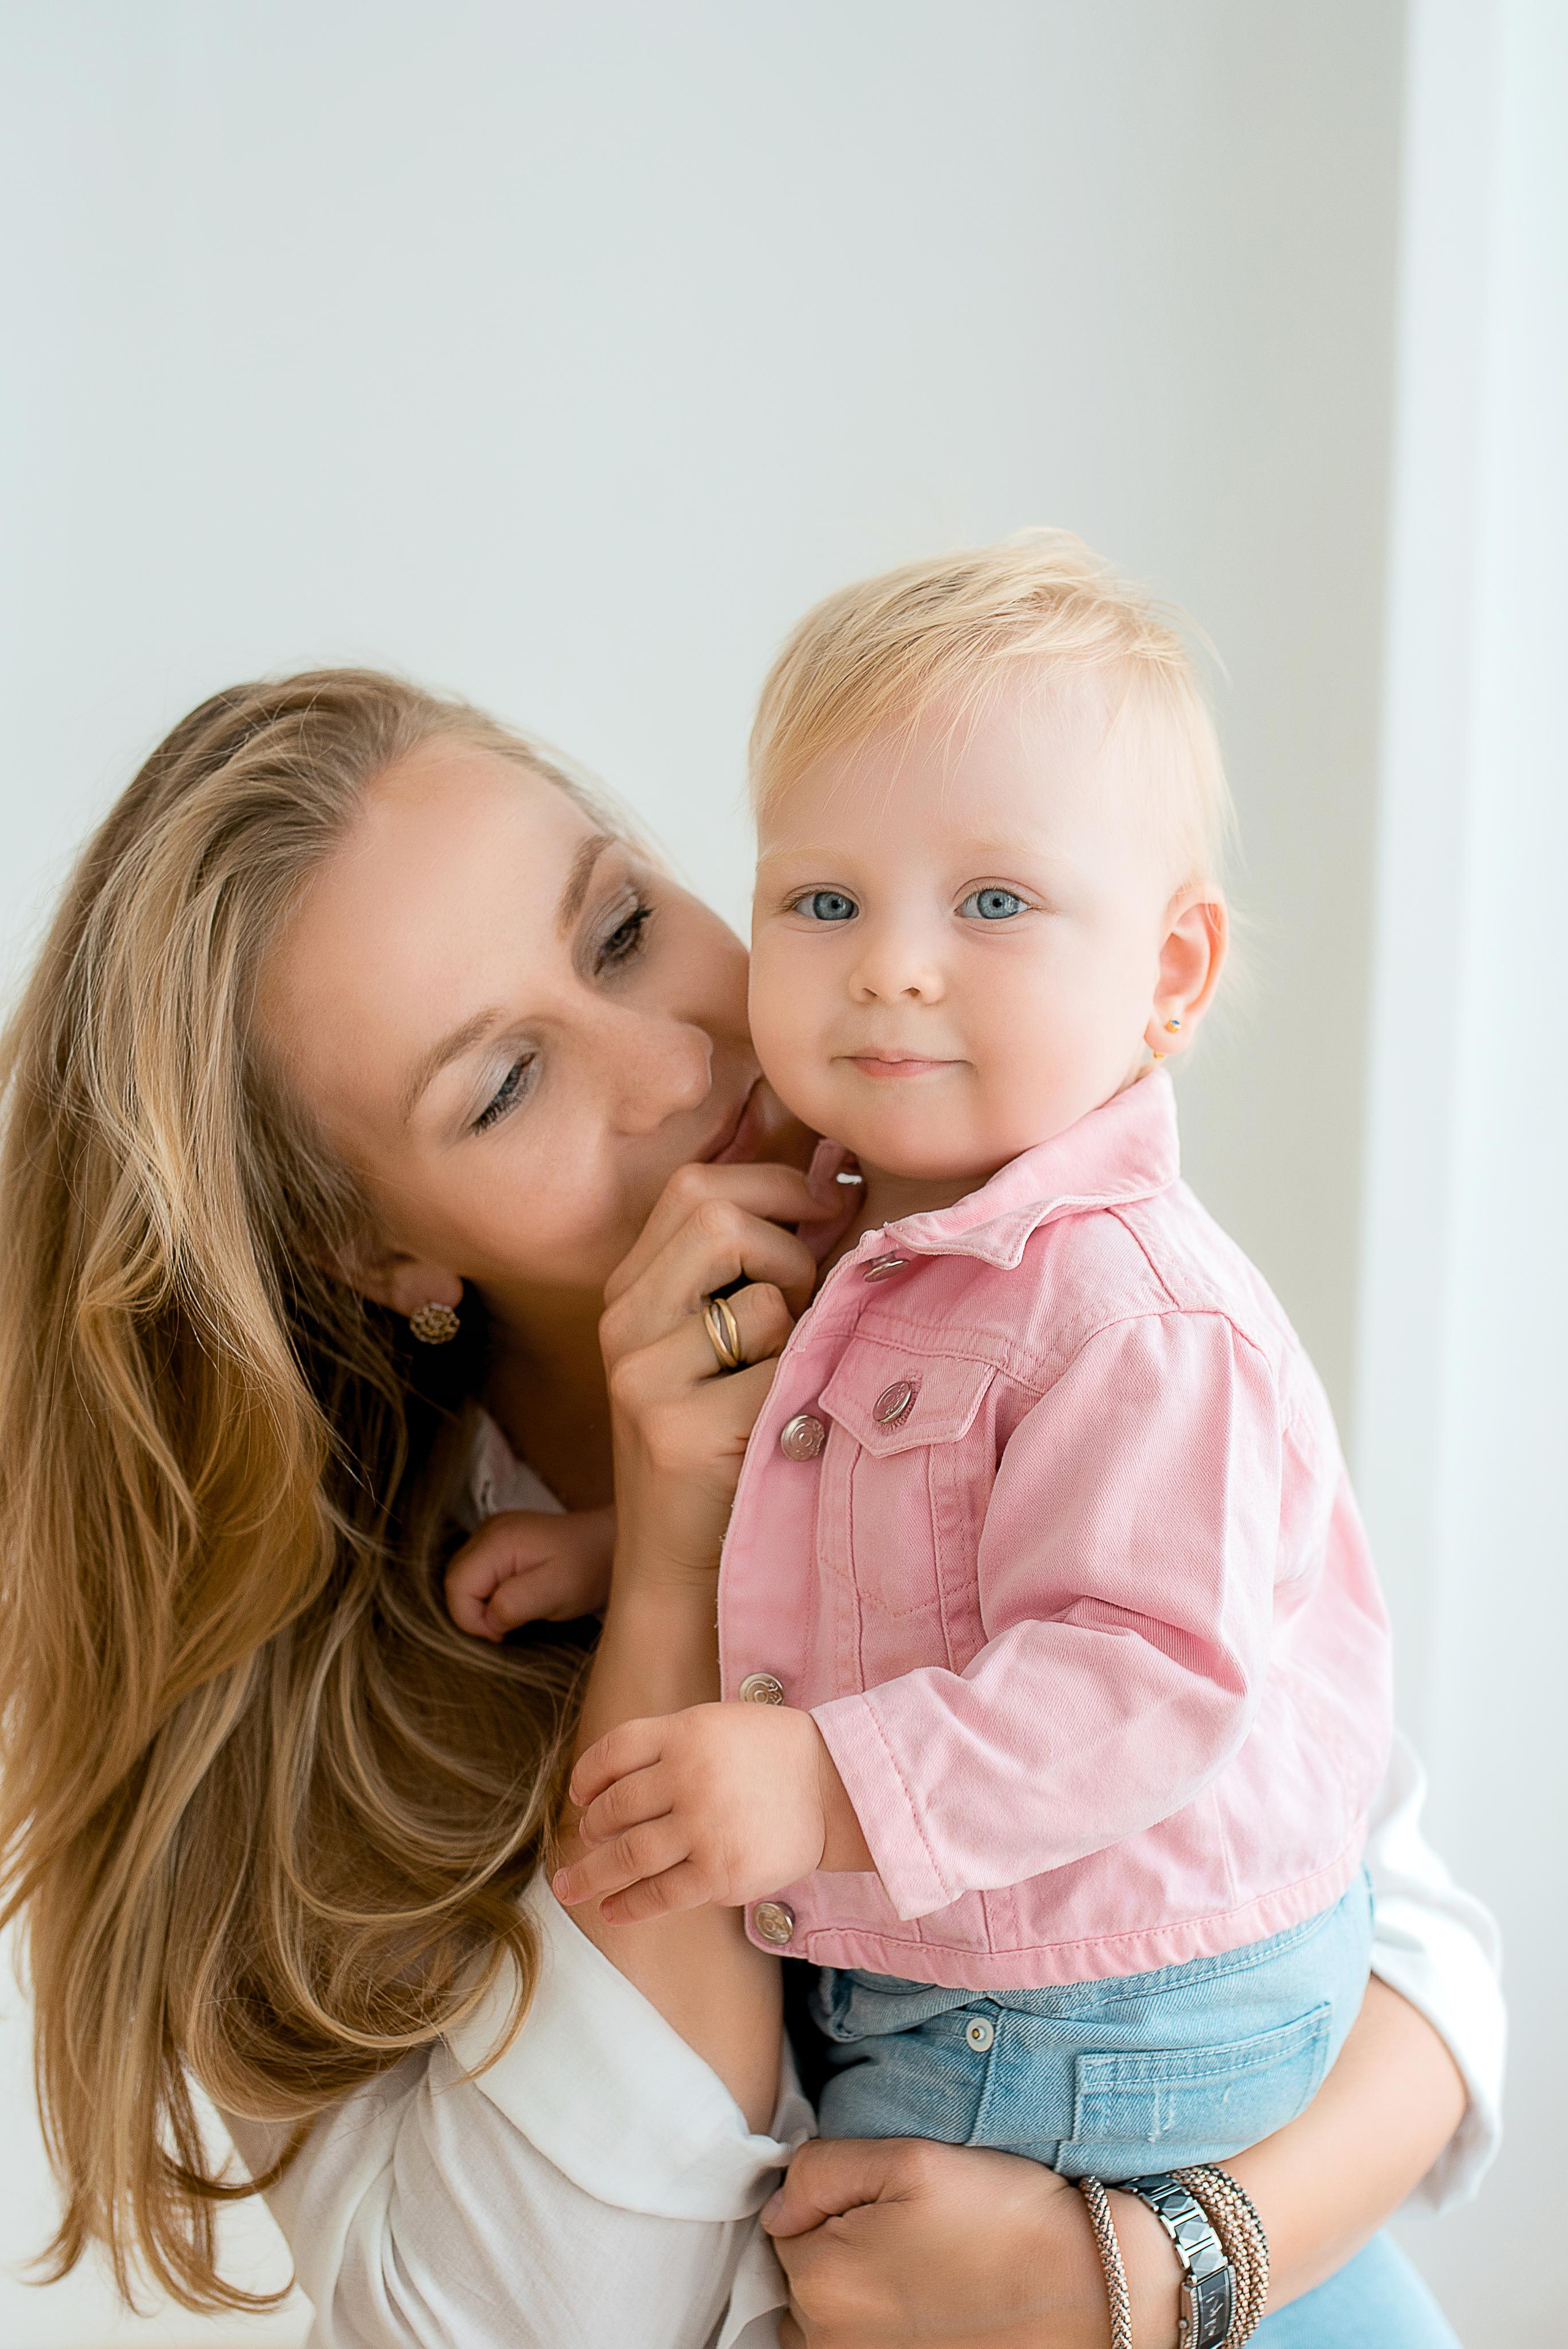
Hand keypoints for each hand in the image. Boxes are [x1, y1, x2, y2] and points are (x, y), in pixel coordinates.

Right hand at [444, 1505, 615, 1639]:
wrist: (609, 1546)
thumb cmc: (587, 1569)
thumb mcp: (555, 1592)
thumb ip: (513, 1604)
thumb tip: (487, 1619)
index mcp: (498, 1540)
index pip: (457, 1585)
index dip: (470, 1618)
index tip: (501, 1633)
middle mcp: (488, 1530)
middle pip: (455, 1580)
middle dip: (473, 1612)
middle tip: (507, 1627)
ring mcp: (492, 1533)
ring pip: (463, 1578)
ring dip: (480, 1604)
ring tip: (513, 1614)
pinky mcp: (499, 1542)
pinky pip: (477, 1572)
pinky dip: (487, 1593)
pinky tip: (512, 1599)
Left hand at [553, 1702, 873, 1923]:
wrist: (836, 1786)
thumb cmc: (773, 1753)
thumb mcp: (717, 1723)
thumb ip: (668, 1746)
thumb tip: (607, 1787)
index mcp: (686, 1732)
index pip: (614, 1752)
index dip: (587, 1776)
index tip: (578, 1795)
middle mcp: (689, 1777)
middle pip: (614, 1809)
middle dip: (589, 1830)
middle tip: (582, 1842)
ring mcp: (705, 1827)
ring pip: (629, 1856)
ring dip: (592, 1875)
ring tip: (570, 1888)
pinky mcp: (721, 1872)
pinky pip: (661, 1893)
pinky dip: (630, 1905)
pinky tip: (613, 1909)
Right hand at [598, 1159, 843, 1588]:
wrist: (676, 1570)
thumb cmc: (722, 1448)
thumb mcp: (719, 1346)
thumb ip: (752, 1269)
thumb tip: (838, 1182)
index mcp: (629, 1292)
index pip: (695, 1187)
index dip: (775, 1184)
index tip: (829, 1208)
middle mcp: (622, 1322)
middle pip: (717, 1214)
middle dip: (790, 1248)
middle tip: (807, 1304)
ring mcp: (642, 1376)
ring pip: (760, 1297)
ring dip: (801, 1329)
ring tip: (787, 1376)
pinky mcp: (677, 1429)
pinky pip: (781, 1369)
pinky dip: (803, 1388)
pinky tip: (786, 1425)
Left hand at [763, 2138, 1180, 2348]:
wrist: (1089, 2290)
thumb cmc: (1004, 2218)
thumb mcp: (911, 2158)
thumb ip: (821, 2171)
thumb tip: (775, 2208)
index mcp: (821, 2275)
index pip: (783, 2223)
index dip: (828, 2200)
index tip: (879, 2197)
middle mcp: (826, 2340)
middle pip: (797, 2277)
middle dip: (834, 2248)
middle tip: (905, 2230)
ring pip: (820, 2320)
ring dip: (851, 2293)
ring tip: (918, 2269)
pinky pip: (851, 2348)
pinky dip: (873, 2327)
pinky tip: (923, 2306)